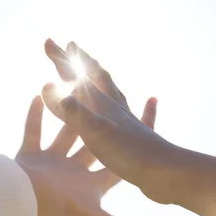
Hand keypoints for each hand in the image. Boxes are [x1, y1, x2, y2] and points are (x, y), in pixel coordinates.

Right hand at [15, 96, 158, 215]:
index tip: (145, 132)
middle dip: (101, 130)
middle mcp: (72, 174)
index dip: (133, 154)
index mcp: (91, 186)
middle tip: (111, 107)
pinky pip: (32, 132)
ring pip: (64, 135)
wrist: (19, 206)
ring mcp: (49, 165)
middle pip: (93, 146)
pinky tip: (39, 96)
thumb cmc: (58, 213)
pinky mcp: (28, 158)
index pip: (118, 167)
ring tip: (77, 94)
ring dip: (69, 118)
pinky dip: (34, 116)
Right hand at [41, 39, 215, 215]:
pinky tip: (152, 100)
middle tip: (71, 46)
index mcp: (103, 106)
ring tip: (98, 71)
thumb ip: (72, 110)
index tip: (49, 42)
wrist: (167, 174)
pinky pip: (140, 116)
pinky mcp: (138, 140)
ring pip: (115, 93)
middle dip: (81, 61)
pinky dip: (142, 105)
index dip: (62, 61)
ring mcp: (129, 123)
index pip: (78, 77)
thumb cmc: (130, 154)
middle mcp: (117, 109)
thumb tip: (47, 86)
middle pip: (98, 78)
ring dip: (103, 80)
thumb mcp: (94, 132)